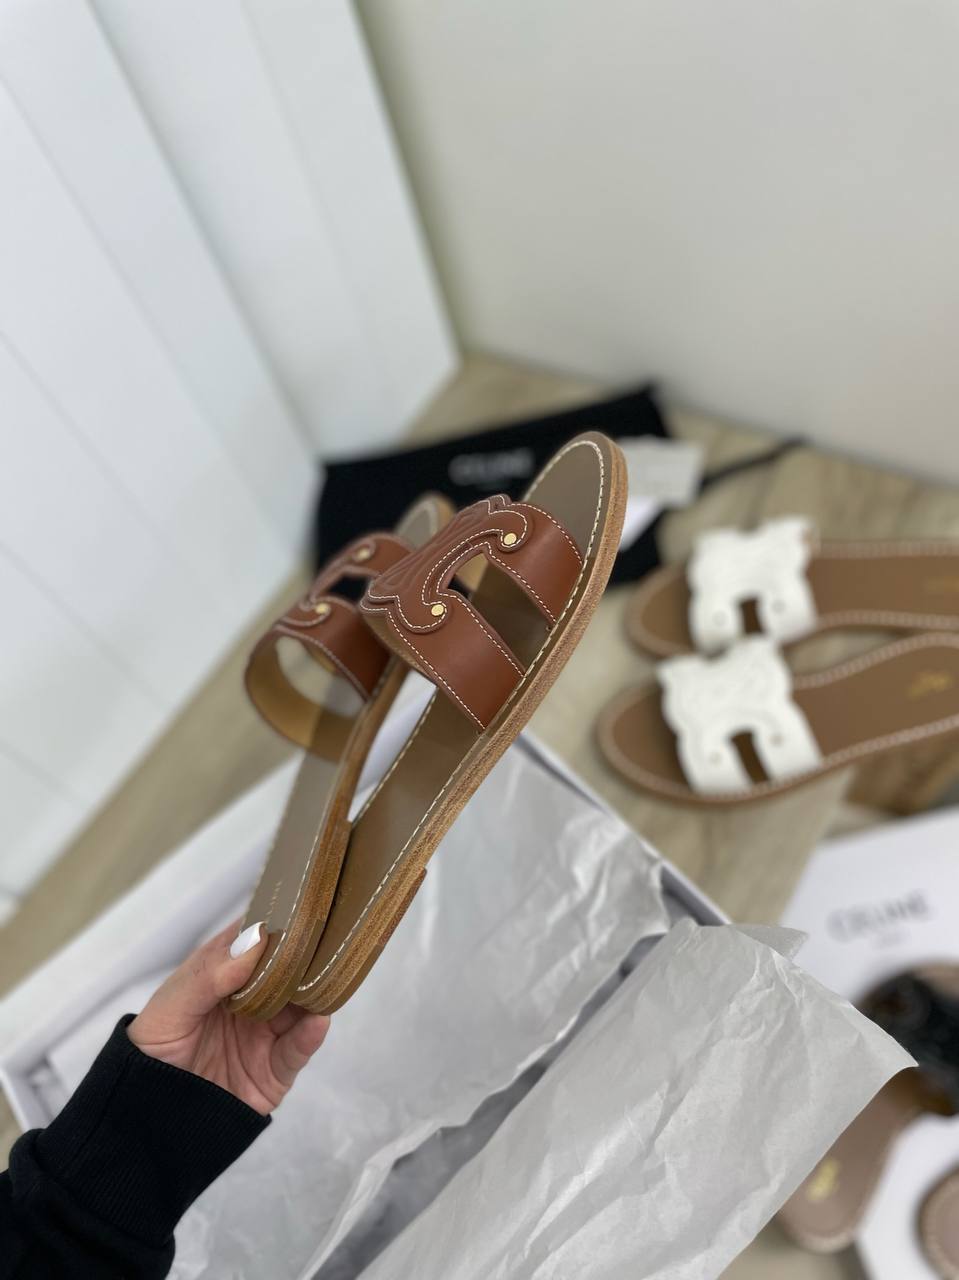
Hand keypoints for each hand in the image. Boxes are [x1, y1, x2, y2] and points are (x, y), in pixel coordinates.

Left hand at [129, 920, 329, 1115]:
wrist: (148, 1118)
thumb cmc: (153, 1048)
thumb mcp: (171, 1006)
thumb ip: (210, 974)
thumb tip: (256, 939)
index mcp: (226, 972)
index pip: (256, 938)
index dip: (277, 919)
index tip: (299, 905)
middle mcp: (253, 997)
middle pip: (289, 968)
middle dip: (307, 953)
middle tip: (324, 937)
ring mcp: (268, 1032)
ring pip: (302, 1003)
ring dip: (315, 988)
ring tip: (326, 975)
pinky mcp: (277, 1069)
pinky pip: (299, 1048)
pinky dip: (312, 1033)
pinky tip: (316, 1019)